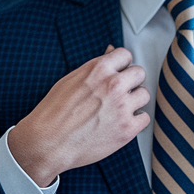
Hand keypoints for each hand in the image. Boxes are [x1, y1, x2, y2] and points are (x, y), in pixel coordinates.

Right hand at [8, 45, 150, 185]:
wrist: (48, 143)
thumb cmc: (54, 112)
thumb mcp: (70, 80)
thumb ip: (95, 67)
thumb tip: (111, 51)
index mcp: (98, 70)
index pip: (125, 55)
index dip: (122, 64)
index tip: (119, 73)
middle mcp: (113, 85)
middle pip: (139, 73)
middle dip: (131, 81)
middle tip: (120, 92)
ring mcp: (122, 107)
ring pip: (144, 94)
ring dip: (134, 100)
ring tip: (119, 108)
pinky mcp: (127, 128)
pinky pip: (145, 118)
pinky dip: (135, 121)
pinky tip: (121, 123)